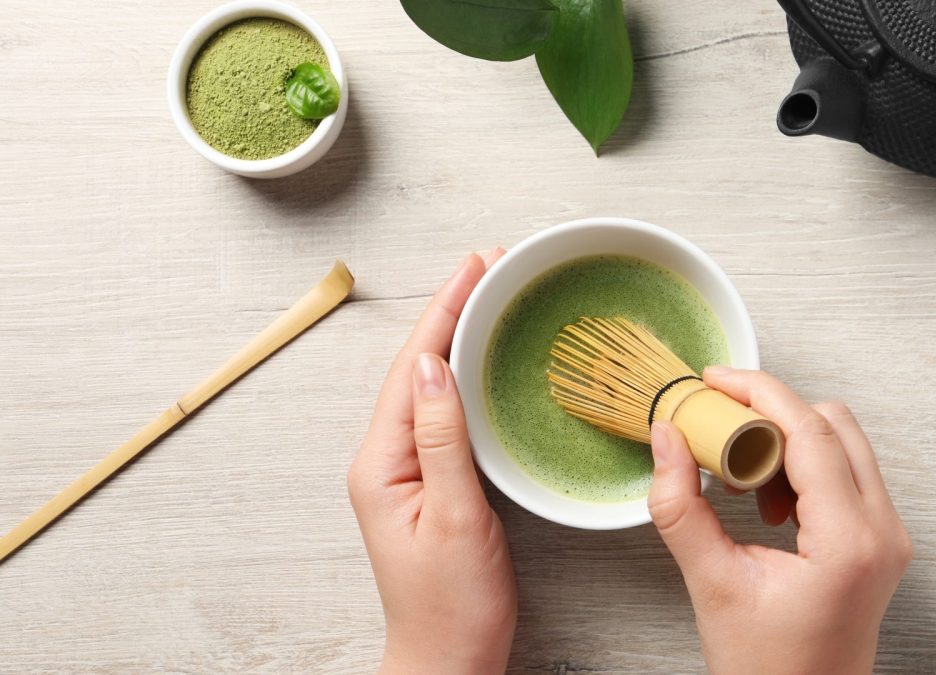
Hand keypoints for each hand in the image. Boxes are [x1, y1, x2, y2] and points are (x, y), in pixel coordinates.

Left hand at [348, 249, 515, 674]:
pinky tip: (483, 361)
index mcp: (381, 463)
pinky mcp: (427, 481)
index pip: (412, 369)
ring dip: (457, 336)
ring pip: (429, 385)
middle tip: (490, 264)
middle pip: (416, 367)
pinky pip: (442, 413)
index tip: (475, 267)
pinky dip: (464, 376)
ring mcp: (403, 470)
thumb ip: (443, 439)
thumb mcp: (456, 518)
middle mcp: (384, 459)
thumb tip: (430, 365)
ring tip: (489, 294)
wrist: (447, 659)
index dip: (444, 312)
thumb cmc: (453, 604)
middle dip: (451, 311)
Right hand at [648, 367, 911, 674]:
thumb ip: (680, 507)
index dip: (759, 394)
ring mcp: (890, 536)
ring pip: (844, 443)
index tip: (715, 380)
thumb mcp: (712, 585)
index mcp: (850, 541)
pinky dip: (804, 465)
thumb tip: (666, 439)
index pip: (810, 433)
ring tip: (741, 479)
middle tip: (719, 426)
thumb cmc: (769, 669)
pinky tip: (767, 500)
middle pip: (835, 424)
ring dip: (788, 441)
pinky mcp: (881, 540)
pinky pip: (848, 472)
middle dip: (772, 414)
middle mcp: (884, 532)